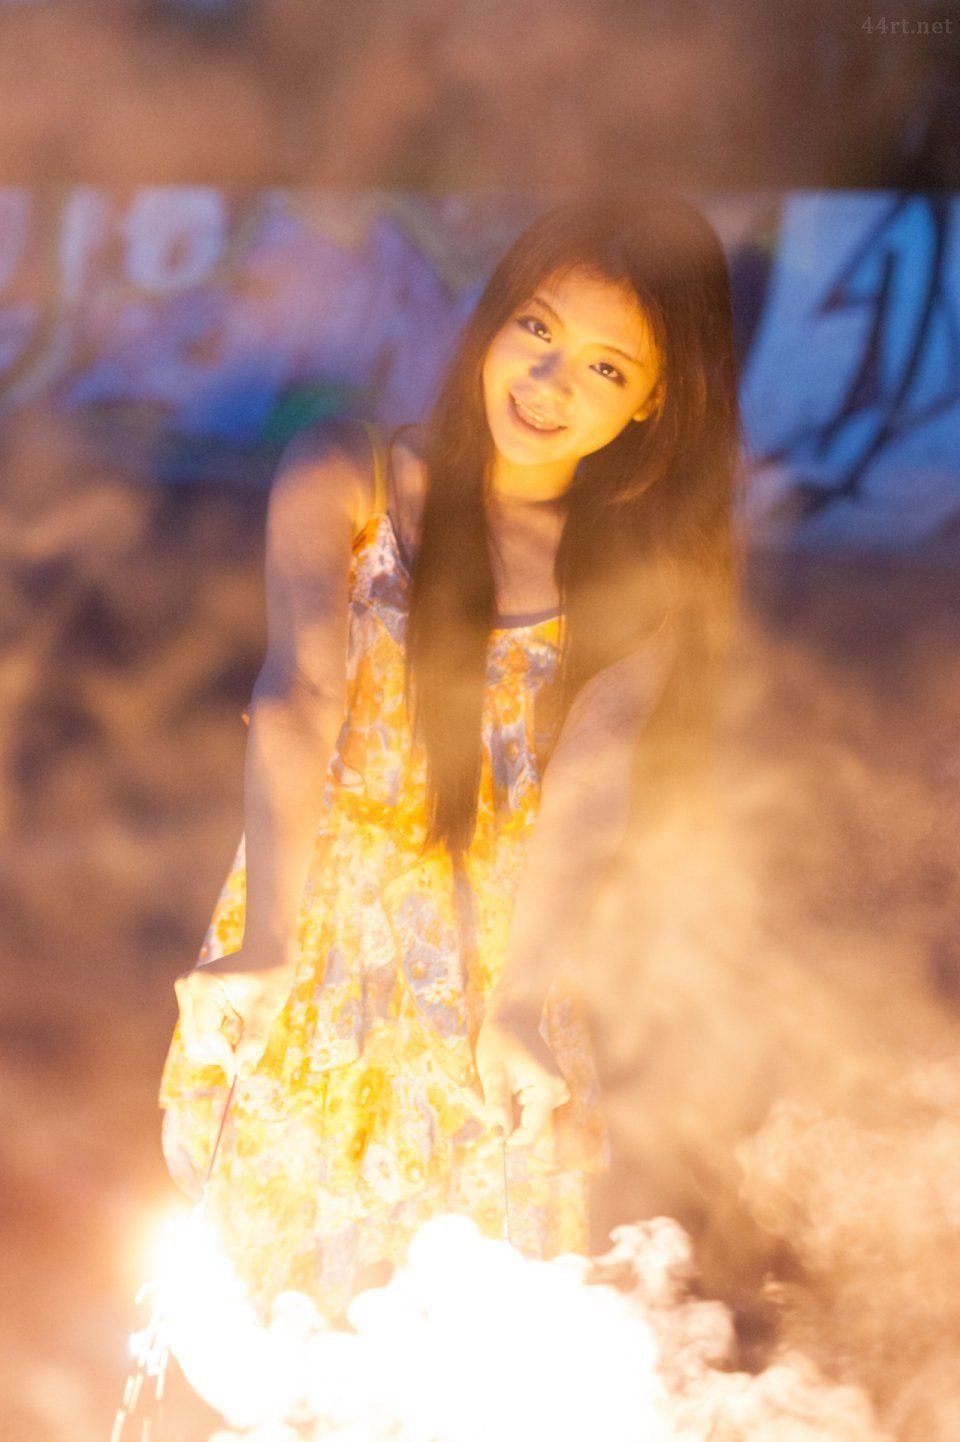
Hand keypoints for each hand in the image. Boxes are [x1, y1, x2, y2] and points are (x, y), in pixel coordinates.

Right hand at [174, 944, 297, 1081]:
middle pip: (195, 1042)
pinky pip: (196, 1034)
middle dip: (221, 1054)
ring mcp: (184, 993)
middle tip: (247, 1054)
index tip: (243, 1072)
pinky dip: (216, 1040)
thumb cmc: (270, 976)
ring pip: (194, 1042)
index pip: (206, 1035)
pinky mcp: (188, 1000)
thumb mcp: (267, 1008)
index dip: (225, 1057)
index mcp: (202, 984)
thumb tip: (242, 1074)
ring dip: (219, 1048)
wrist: (267, 953)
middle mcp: (186, 987)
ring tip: (243, 1031)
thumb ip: (254, 1040)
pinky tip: (234, 1026)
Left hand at [473, 996, 570, 1150]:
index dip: (504, 1142)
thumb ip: (496, 1108)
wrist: (511, 1015)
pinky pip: (517, 1106)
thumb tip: (496, 1140)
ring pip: (516, 1117)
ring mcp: (550, 1092)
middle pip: (520, 1124)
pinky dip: (498, 1101)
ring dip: (491, 1108)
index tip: (480, 1152)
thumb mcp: (494, 1074)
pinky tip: (483, 1085)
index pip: (528, 1133)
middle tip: (466, 1093)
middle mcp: (556, 1094)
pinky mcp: (540, 1089)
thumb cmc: (501, 1039)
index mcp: (549, 1090)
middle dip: (492, 1116)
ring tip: (470, 1087)